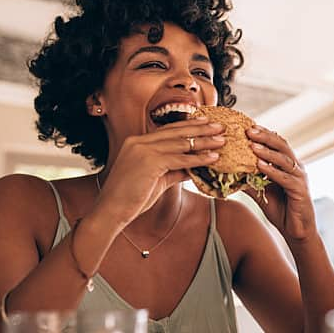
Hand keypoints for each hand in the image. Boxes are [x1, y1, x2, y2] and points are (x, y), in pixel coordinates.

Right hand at [95, 118, 224, 226]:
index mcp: (137, 142)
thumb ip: (174, 170)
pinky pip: (180, 159)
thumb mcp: (157, 179)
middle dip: (201, 128)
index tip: (206, 123)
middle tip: (220, 126)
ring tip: (222, 141)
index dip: (189, 126)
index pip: (168, 130)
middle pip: (176, 132)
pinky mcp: (149, 161)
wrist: (111, 211)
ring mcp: (143, 150)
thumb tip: (193, 168)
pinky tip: (212, 158)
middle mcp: (139, 141)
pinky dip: (198, 158)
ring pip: (181, 143)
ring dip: (204, 142)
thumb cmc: (132, 198)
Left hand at [245, 125, 316, 241]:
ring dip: (267, 151)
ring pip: (283, 159)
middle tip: (249, 129)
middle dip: (265, 137)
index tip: (247, 126)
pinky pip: (285, 178)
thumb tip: (230, 172)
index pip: (276, 143)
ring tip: (252, 145)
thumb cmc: (280, 210)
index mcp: (288, 164)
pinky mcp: (300, 190)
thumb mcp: (261, 192)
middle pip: (282, 146)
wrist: (296, 231)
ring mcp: (299, 178)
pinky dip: (272, 170)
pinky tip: (259, 165)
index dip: (263, 134)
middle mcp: (296, 167)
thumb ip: (249, 180)